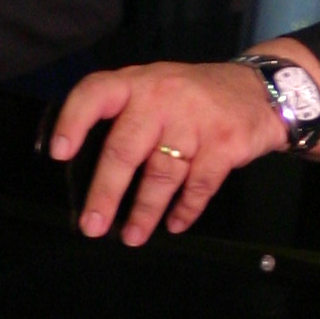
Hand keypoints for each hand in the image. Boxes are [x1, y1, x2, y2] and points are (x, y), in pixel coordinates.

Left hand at [48, 55, 319, 243]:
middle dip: (106, 193)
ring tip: (132, 236)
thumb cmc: (194, 97)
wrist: (260, 89)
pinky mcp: (225, 142)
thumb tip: (85, 167)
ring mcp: (195, 119)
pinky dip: (185, 209)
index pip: (96, 93)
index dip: (73, 121)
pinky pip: (198, 185)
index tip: (58, 153)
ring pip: (161, 174)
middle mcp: (162, 96)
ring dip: (145, 211)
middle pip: (125, 148)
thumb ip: (126, 115)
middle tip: (93, 225)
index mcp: (137, 83)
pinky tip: (175, 223)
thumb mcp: (156, 88)